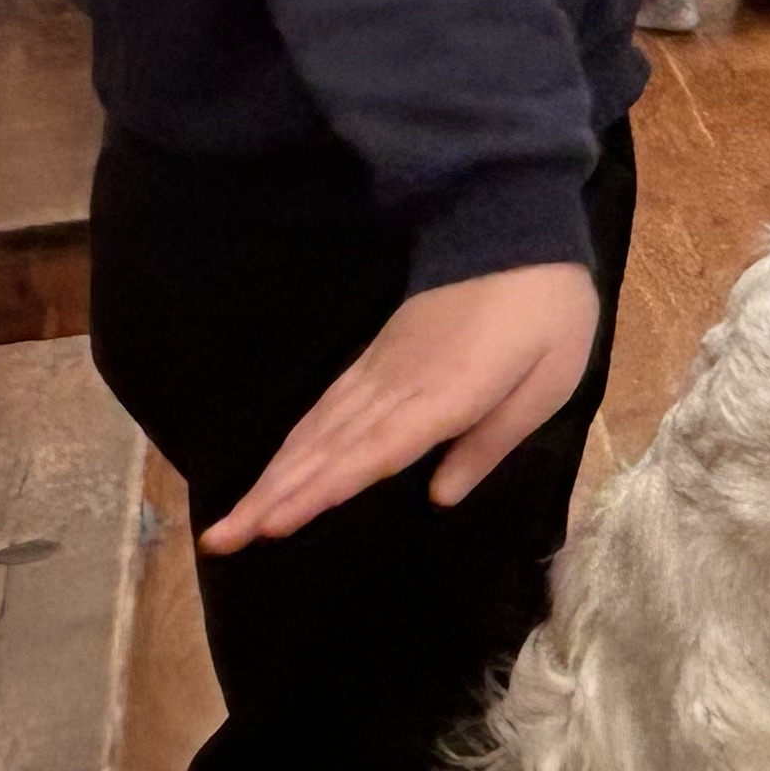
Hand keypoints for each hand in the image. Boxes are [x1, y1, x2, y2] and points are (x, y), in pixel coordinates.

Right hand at [202, 262, 601, 551]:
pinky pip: (326, 407)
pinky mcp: (374, 357)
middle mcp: (396, 387)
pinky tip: (275, 468)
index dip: (322, 489)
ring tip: (230, 519)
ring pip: (316, 430)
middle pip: (327, 448)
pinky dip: (294, 442)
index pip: (371, 452)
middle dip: (272, 496)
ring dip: (271, 475)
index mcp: (443, 395)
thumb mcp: (550, 378)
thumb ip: (494, 439)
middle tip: (219, 540)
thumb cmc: (546, 310)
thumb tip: (440, 496)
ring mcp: (378, 369)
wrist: (511, 230)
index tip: (272, 525)